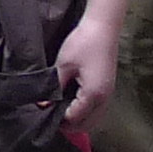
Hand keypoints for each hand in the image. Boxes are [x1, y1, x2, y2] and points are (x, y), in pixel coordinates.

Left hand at [55, 12, 120, 128]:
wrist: (103, 26)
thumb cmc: (83, 42)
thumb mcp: (63, 65)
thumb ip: (54, 87)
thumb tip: (43, 103)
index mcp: (93, 95)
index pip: (74, 119)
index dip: (58, 119)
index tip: (44, 114)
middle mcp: (104, 99)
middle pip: (86, 124)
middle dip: (69, 124)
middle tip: (51, 115)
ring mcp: (108, 94)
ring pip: (94, 119)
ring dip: (79, 119)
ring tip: (61, 110)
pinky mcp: (108, 88)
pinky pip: (97, 110)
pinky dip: (86, 112)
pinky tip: (73, 102)